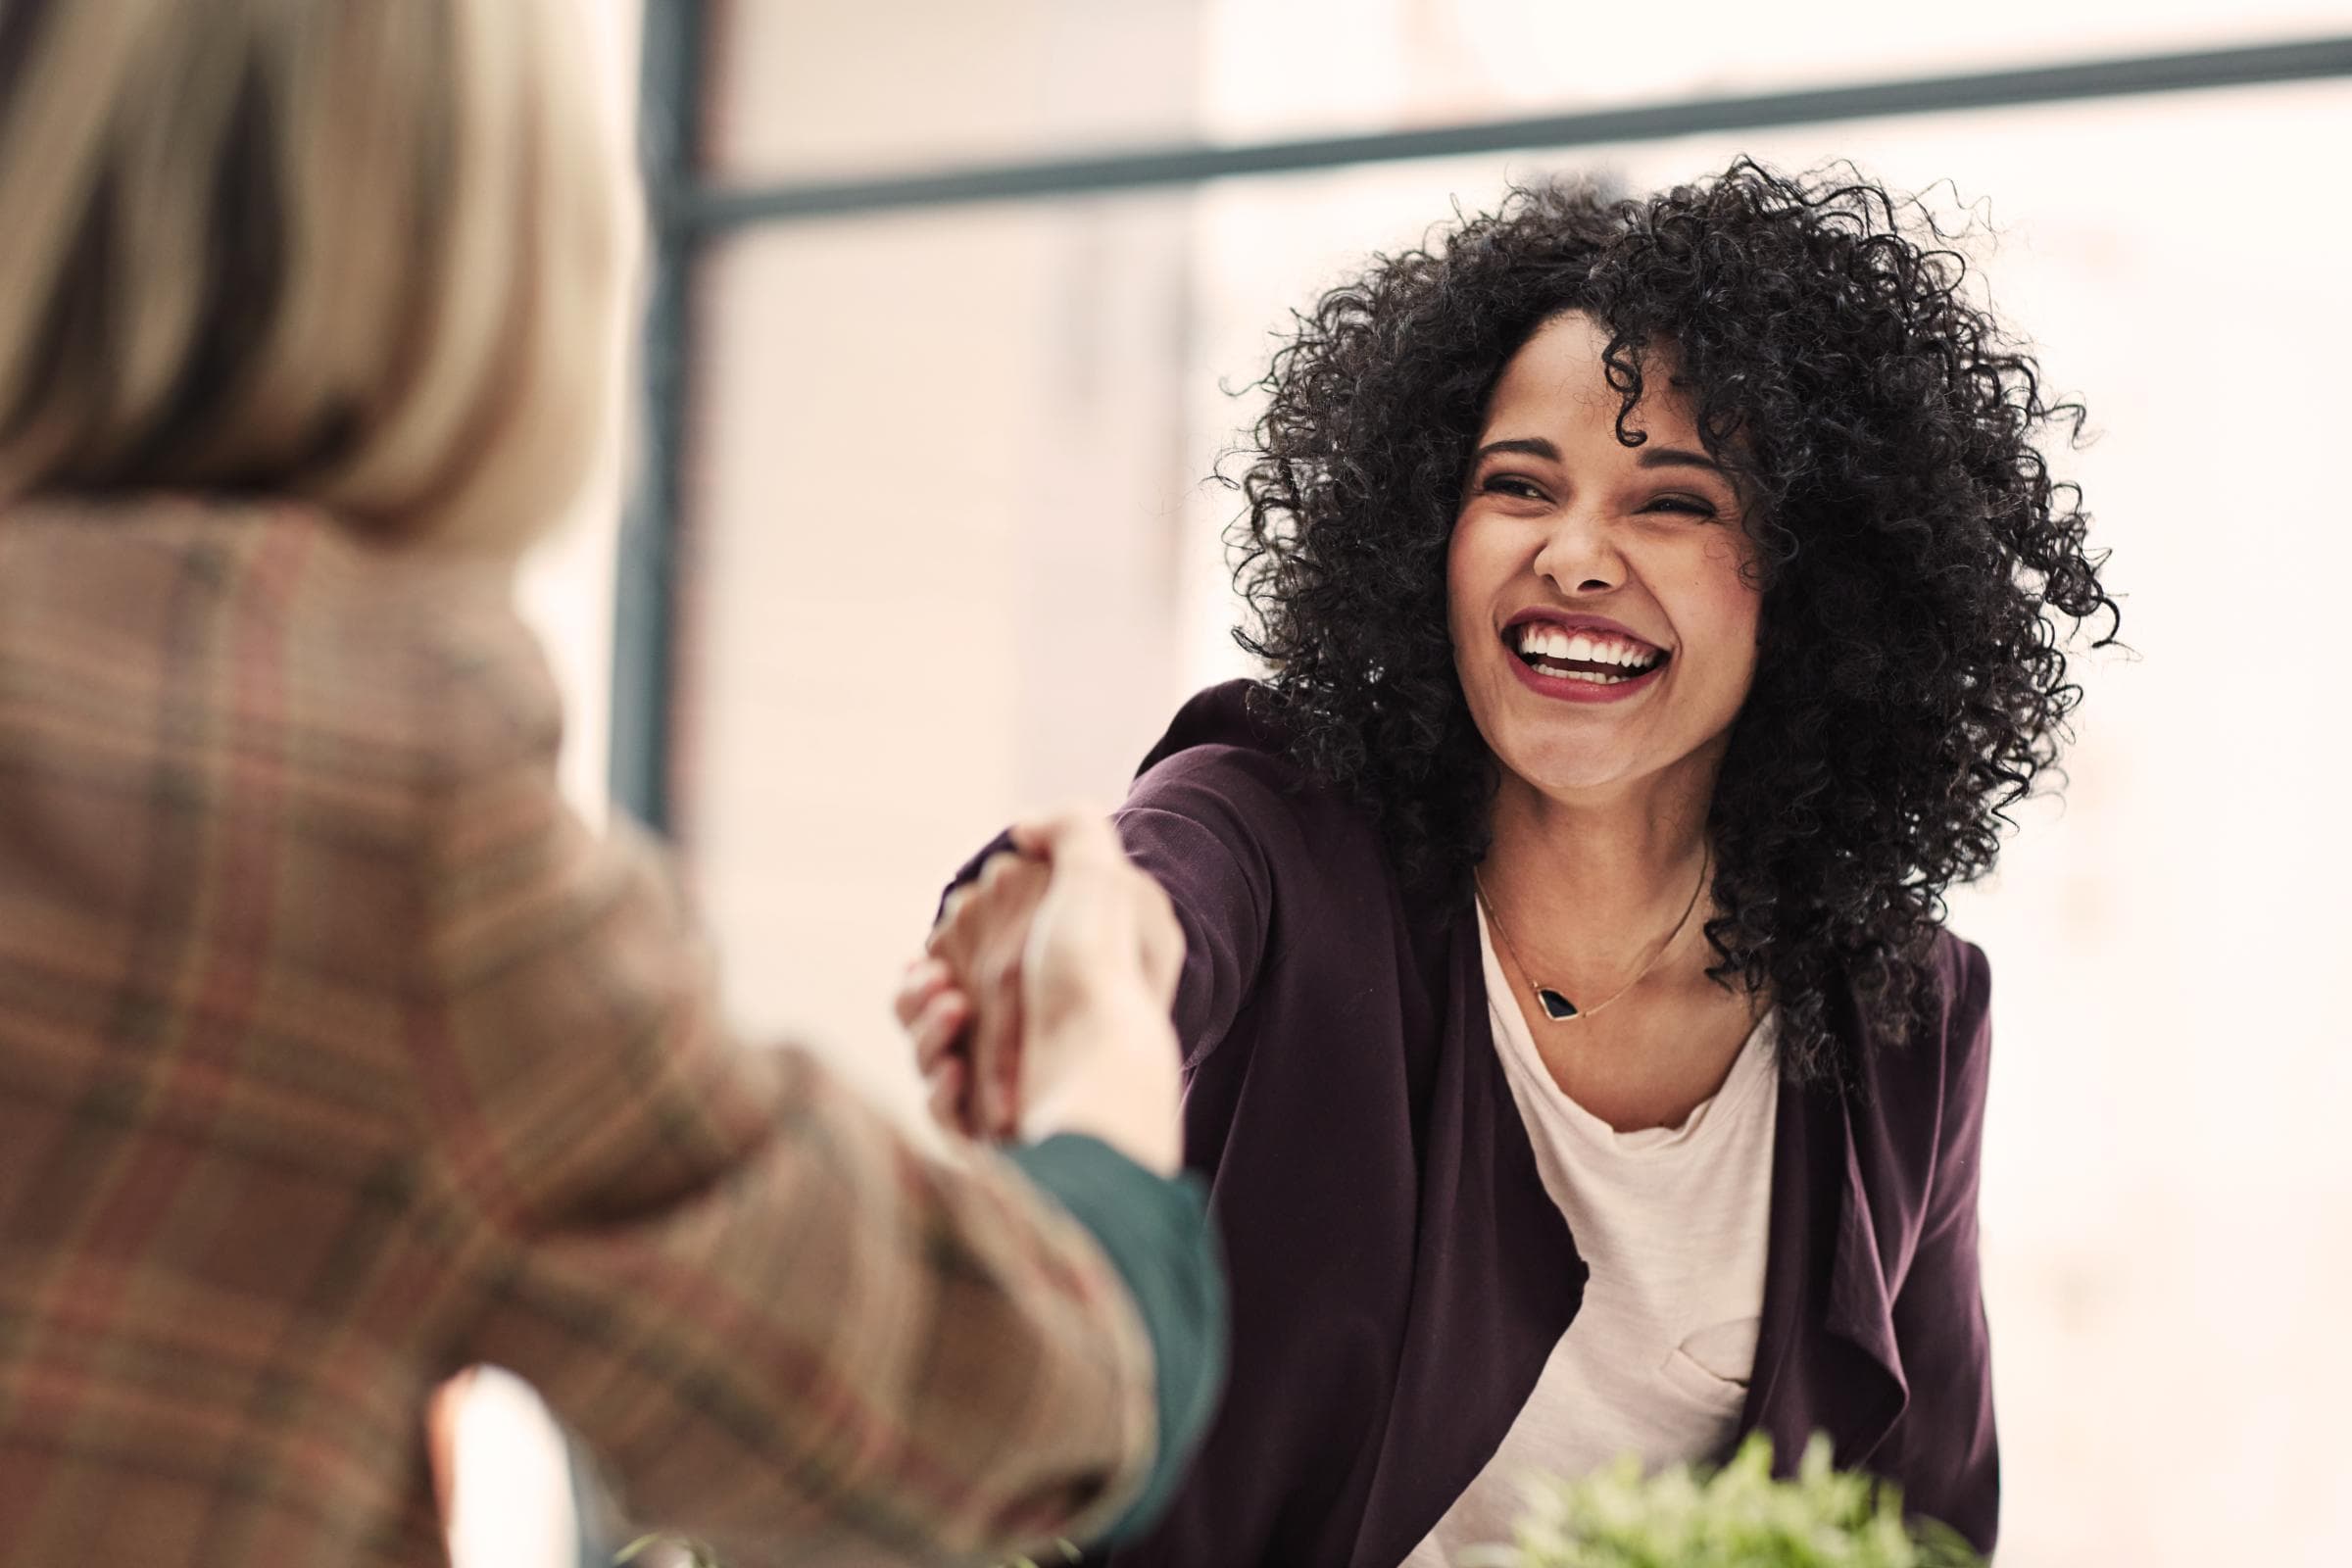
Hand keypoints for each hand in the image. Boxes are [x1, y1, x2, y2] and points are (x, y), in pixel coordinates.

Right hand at [897, 810, 1185, 1173]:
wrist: (1101, 1076)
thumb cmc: (1099, 976)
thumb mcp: (1101, 878)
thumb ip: (1069, 830)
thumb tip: (1024, 830)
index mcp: (1052, 978)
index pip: (977, 955)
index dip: (951, 942)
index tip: (948, 934)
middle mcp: (1032, 1032)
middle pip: (938, 1003)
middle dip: (922, 989)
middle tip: (939, 983)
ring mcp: (1012, 1084)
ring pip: (929, 1052)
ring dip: (924, 1029)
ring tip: (952, 1013)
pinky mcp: (994, 1131)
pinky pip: (941, 1107)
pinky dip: (940, 1086)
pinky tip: (957, 1071)